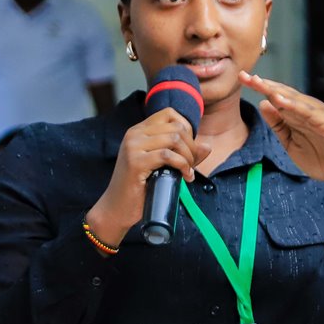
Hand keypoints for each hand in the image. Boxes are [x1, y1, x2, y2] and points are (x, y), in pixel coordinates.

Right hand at [85, 108, 211, 245]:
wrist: (116, 209)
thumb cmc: (140, 189)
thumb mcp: (162, 167)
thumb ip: (184, 154)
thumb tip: (207, 146)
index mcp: (138, 131)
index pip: (169, 114)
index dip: (186, 128)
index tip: (188, 149)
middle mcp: (134, 134)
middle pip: (176, 127)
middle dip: (191, 146)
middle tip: (191, 165)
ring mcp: (133, 147)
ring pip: (174, 139)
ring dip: (188, 157)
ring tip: (187, 172)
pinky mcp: (136, 162)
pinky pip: (168, 155)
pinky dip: (182, 165)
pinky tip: (185, 176)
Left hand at [240, 72, 323, 201]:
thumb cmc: (323, 157)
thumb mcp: (292, 143)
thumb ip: (278, 125)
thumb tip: (263, 104)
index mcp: (298, 114)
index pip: (276, 97)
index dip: (259, 88)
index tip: (242, 79)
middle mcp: (307, 110)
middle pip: (282, 93)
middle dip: (263, 84)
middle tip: (244, 75)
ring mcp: (318, 114)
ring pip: (294, 99)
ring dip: (276, 90)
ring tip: (258, 82)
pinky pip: (308, 112)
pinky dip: (294, 105)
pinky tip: (280, 100)